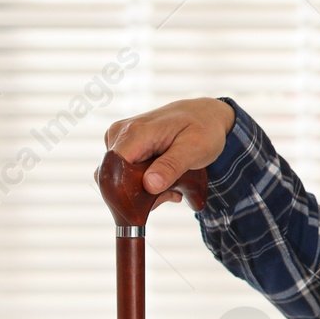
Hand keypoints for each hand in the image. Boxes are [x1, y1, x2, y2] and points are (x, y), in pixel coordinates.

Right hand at [99, 98, 235, 210]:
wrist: (205, 115)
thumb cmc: (204, 129)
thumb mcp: (195, 149)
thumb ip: (171, 166)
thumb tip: (149, 185)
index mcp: (135, 132)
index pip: (113, 169)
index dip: (126, 193)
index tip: (152, 203)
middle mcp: (120, 134)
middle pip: (115, 178)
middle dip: (141, 195)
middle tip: (172, 194)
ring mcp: (119, 139)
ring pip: (120, 180)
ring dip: (146, 191)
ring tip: (173, 186)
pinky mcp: (123, 146)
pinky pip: (125, 174)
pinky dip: (145, 183)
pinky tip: (165, 179)